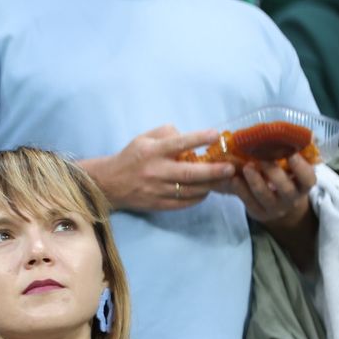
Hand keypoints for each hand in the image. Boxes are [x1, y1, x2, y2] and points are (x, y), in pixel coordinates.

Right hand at [90, 125, 233, 212]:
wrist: (108, 184)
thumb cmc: (131, 157)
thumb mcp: (144, 139)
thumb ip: (167, 133)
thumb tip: (190, 137)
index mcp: (152, 152)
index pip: (178, 143)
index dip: (198, 138)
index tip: (216, 135)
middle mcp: (155, 171)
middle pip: (189, 173)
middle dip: (213, 170)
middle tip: (230, 168)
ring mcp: (156, 190)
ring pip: (190, 190)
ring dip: (209, 185)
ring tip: (222, 180)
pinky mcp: (157, 204)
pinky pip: (183, 203)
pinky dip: (198, 198)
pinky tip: (205, 191)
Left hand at [219, 153, 314, 227]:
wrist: (279, 205)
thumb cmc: (286, 179)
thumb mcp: (293, 170)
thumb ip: (293, 155)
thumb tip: (296, 134)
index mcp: (304, 186)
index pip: (308, 179)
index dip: (300, 167)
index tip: (291, 154)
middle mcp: (292, 198)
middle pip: (285, 188)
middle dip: (273, 172)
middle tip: (261, 158)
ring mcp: (274, 208)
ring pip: (264, 195)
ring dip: (255, 180)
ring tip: (246, 167)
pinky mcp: (258, 212)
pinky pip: (248, 202)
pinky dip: (240, 189)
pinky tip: (234, 178)